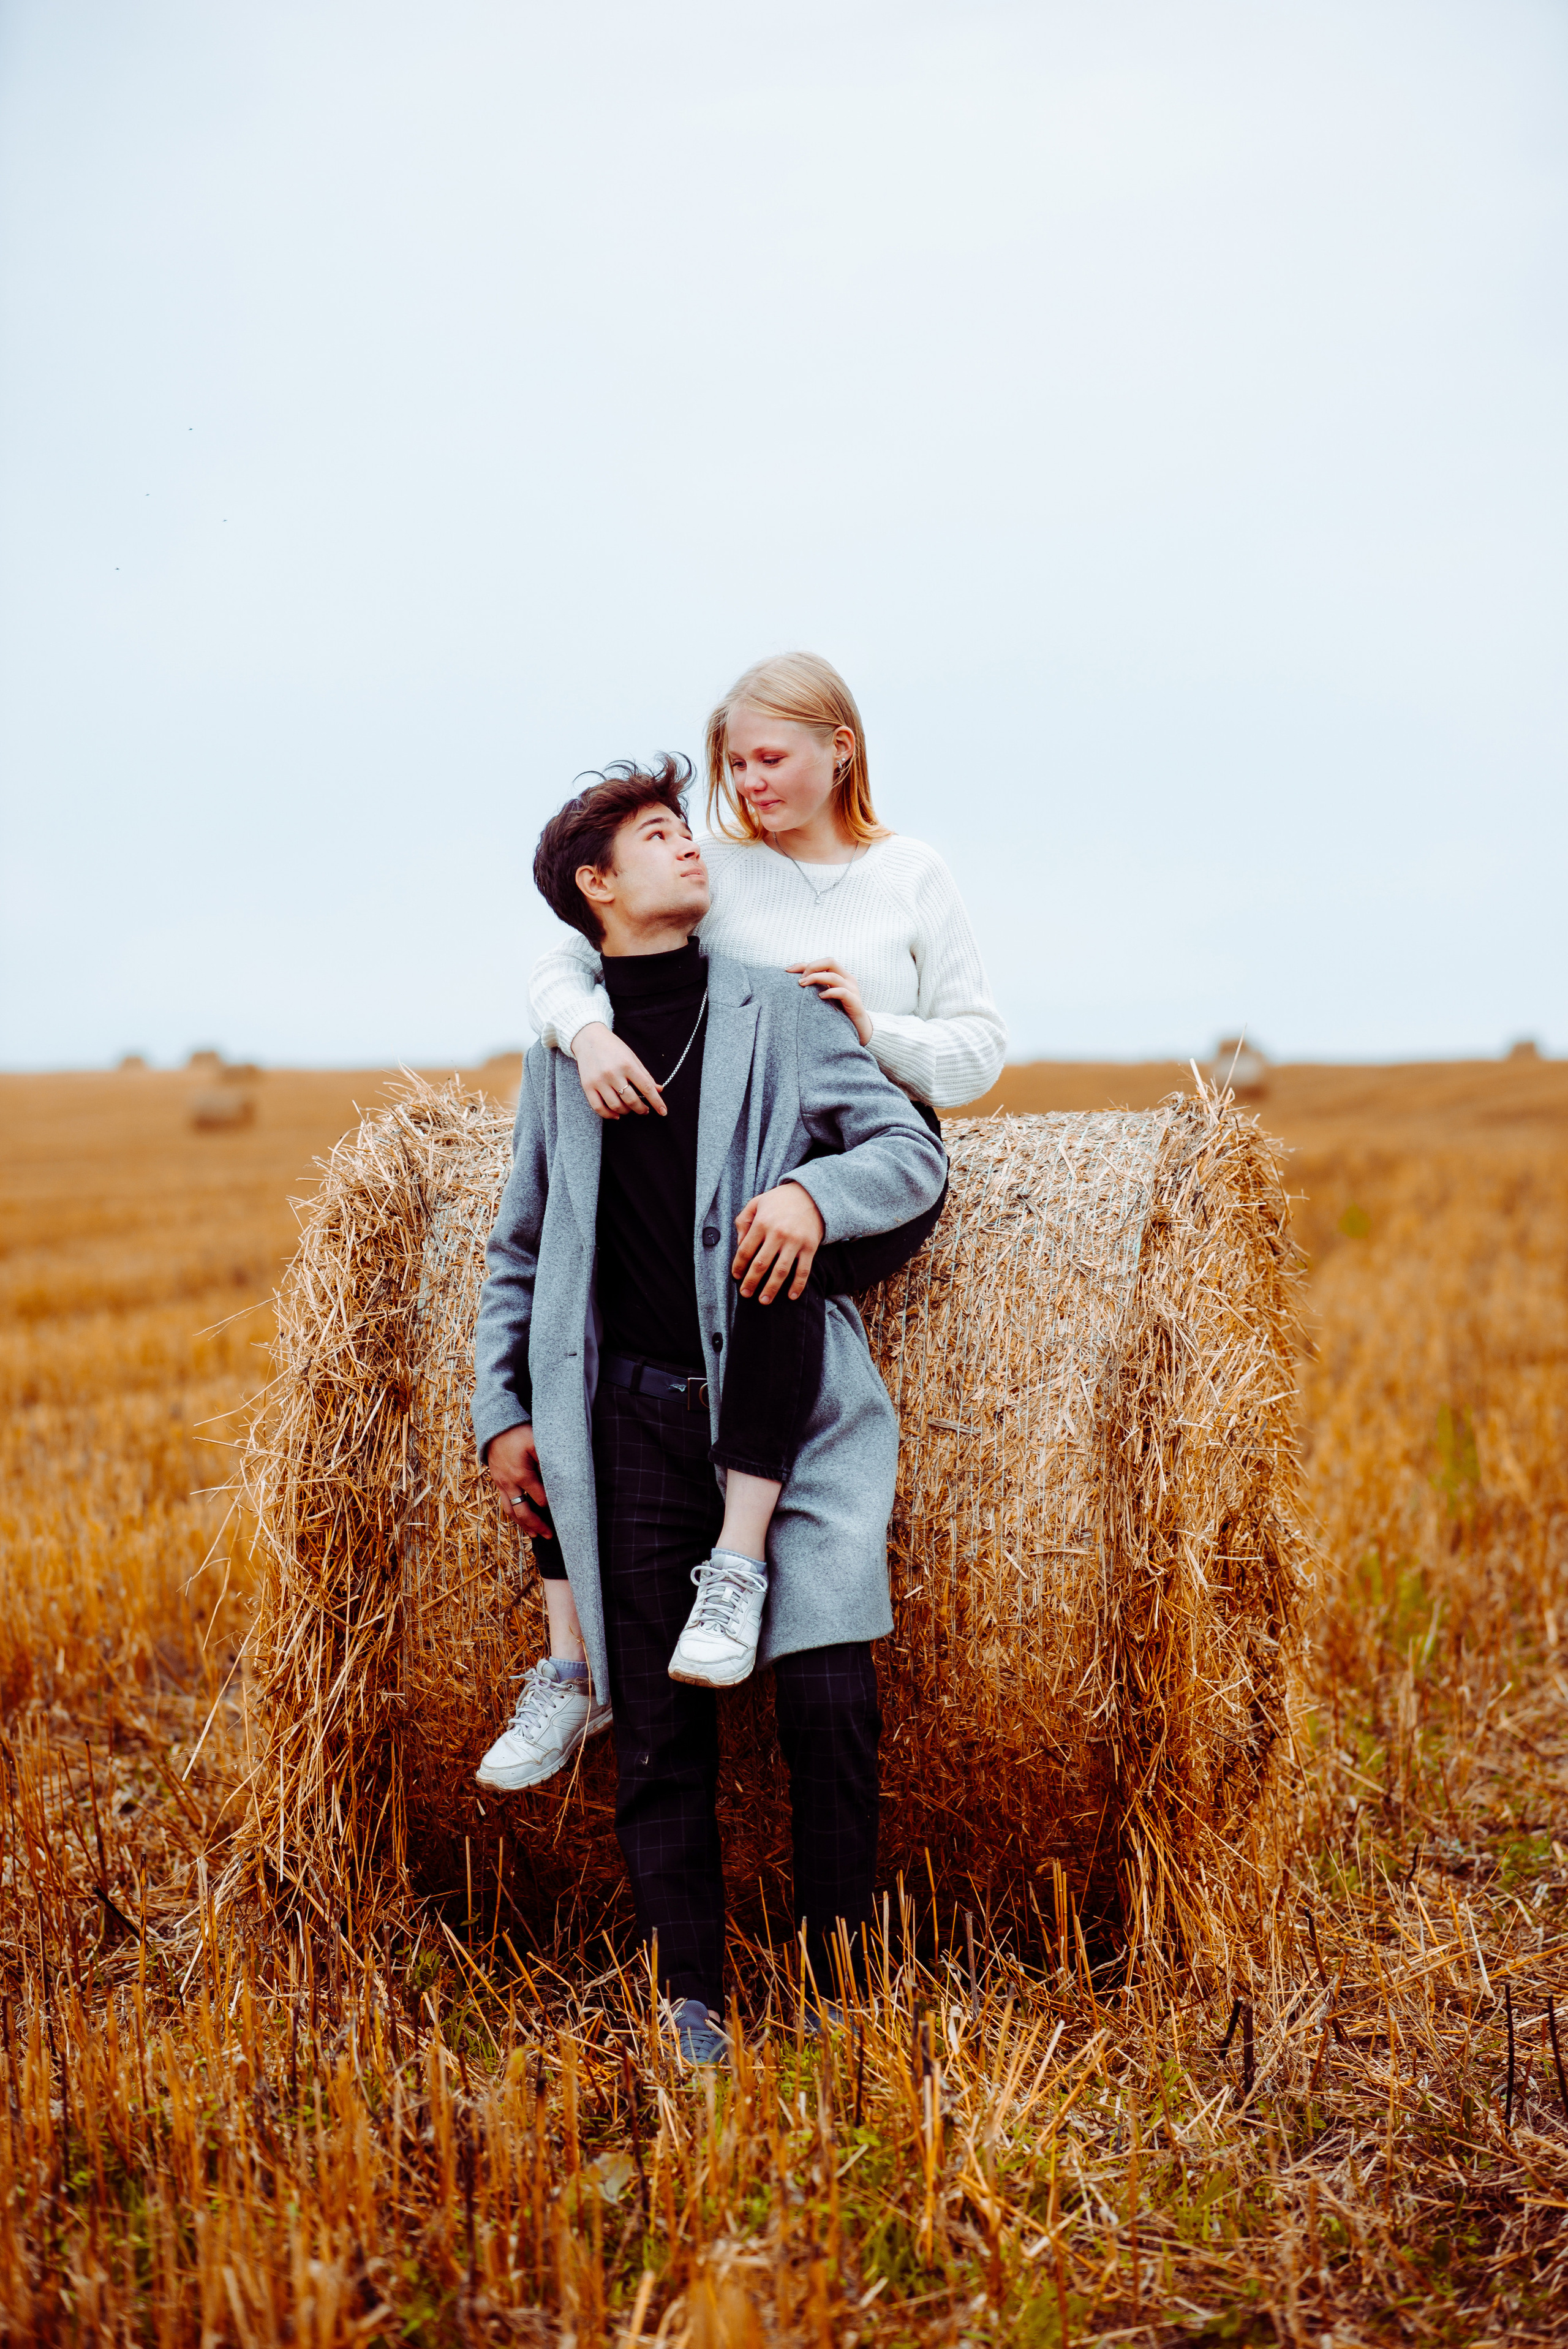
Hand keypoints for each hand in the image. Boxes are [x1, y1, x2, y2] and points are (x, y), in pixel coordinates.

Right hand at [486, 1422, 552, 1538]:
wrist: (495, 1427)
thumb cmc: (518, 1433)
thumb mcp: (535, 1441)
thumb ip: (546, 1460)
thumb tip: (557, 1477)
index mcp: (521, 1474)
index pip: (539, 1498)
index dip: (551, 1505)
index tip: (563, 1511)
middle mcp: (509, 1483)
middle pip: (522, 1511)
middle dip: (536, 1525)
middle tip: (549, 1535)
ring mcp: (501, 1483)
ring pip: (510, 1511)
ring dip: (522, 1525)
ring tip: (534, 1535)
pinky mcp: (497, 1481)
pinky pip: (504, 1503)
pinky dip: (513, 1514)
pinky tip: (520, 1519)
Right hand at [572, 1021, 665, 1119]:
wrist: (588, 1038)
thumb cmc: (613, 1047)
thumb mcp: (632, 1057)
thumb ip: (645, 1075)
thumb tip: (659, 1090)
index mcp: (627, 1065)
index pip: (646, 1088)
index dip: (657, 1102)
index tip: (663, 1112)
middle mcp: (613, 1073)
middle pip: (631, 1100)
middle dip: (641, 1109)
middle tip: (645, 1110)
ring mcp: (599, 1081)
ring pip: (616, 1106)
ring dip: (626, 1111)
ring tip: (629, 1108)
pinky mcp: (587, 1086)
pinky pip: (598, 1107)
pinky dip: (609, 1114)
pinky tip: (616, 1114)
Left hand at [732, 1181, 825, 1302]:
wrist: (811, 1195)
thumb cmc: (780, 1201)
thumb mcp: (756, 1203)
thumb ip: (743, 1221)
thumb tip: (739, 1244)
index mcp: (762, 1223)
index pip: (745, 1250)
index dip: (738, 1266)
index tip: (736, 1276)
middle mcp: (778, 1233)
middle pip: (761, 1264)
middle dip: (751, 1282)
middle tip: (746, 1294)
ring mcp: (795, 1242)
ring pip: (781, 1271)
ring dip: (771, 1289)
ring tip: (764, 1300)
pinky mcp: (810, 1247)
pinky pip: (803, 1270)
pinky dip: (798, 1285)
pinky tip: (791, 1296)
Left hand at [787, 961, 872, 1045]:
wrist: (860, 1030)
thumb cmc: (840, 1014)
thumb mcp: (826, 998)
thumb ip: (815, 989)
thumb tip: (795, 985)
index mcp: (840, 976)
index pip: (821, 963)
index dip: (803, 964)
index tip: (787, 971)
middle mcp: (847, 979)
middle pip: (830, 962)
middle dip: (812, 967)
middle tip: (799, 980)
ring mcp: (852, 990)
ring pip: (834, 976)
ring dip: (816, 978)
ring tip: (802, 985)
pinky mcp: (854, 1002)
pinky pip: (842, 992)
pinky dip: (829, 992)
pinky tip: (820, 997)